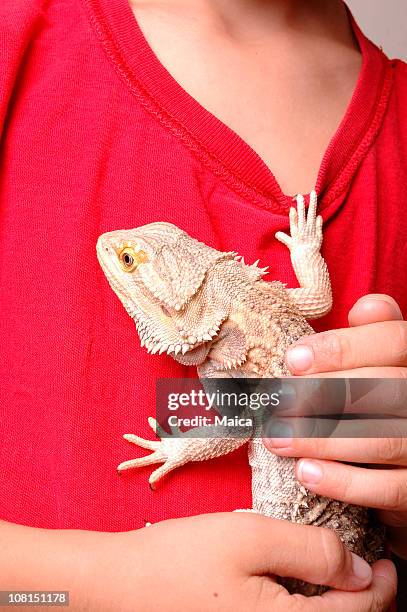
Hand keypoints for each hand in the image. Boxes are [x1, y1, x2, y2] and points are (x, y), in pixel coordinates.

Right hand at [86, 513, 395, 610]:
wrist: (120, 586)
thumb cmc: (181, 558)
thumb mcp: (250, 538)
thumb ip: (311, 551)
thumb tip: (358, 569)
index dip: (380, 587)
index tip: (386, 560)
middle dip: (362, 601)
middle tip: (370, 568)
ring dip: (332, 605)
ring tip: (337, 573)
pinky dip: (302, 606)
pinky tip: (297, 584)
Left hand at [264, 294, 406, 557]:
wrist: (405, 449)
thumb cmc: (390, 393)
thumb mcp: (388, 358)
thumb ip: (377, 333)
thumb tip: (365, 308)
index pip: (393, 341)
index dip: (343, 349)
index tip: (293, 360)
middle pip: (384, 391)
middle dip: (322, 397)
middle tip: (276, 405)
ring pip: (383, 440)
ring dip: (321, 441)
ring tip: (278, 439)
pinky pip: (390, 488)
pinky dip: (345, 482)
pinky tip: (306, 473)